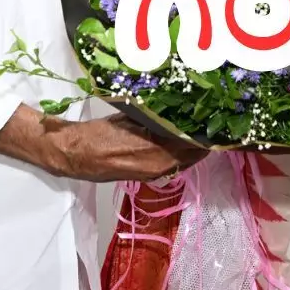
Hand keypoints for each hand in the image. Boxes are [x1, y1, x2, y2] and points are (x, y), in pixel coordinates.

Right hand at [43, 114, 208, 182]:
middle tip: (211, 123)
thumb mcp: (132, 118)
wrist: (74, 154)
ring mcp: (154, 173)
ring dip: (193, 148)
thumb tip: (181, 112)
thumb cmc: (99, 133)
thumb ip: (158, 119)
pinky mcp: (147, 178)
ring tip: (199, 130)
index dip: (208, 131)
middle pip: (195, 153)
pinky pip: (173, 167)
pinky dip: (181, 155)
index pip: (196, 142)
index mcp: (158, 149)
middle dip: (203, 139)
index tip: (216, 119)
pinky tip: (181, 142)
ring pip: (185, 161)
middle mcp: (160, 165)